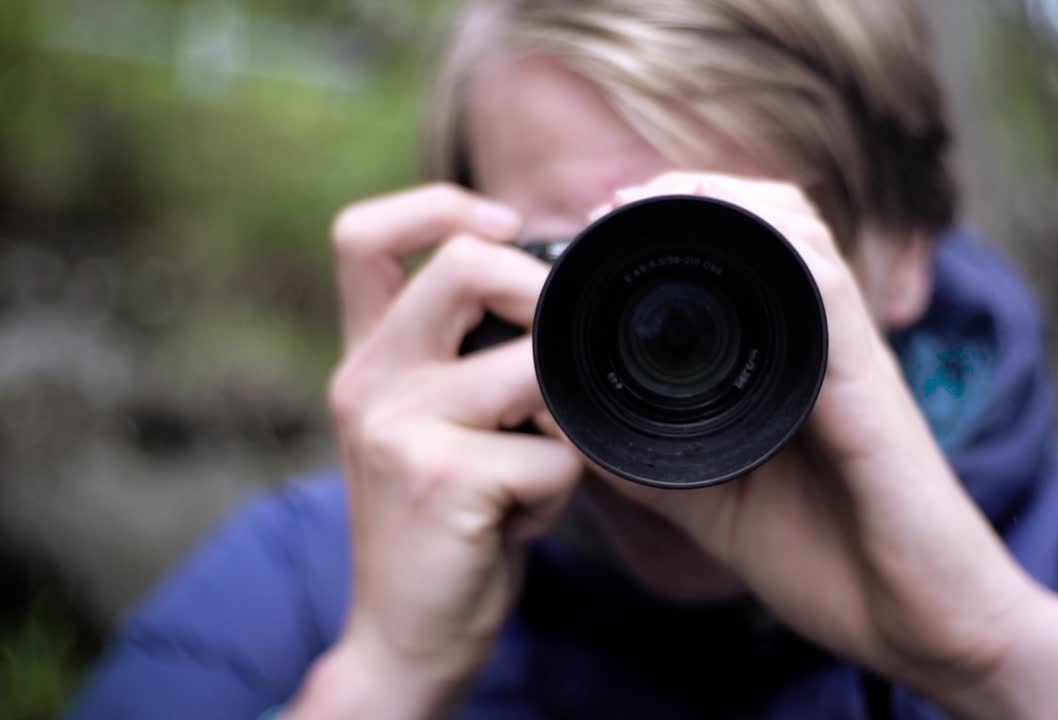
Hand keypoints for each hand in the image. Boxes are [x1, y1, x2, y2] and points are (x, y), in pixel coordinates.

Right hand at [291, 185, 582, 719]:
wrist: (406, 632)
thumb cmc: (441, 521)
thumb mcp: (428, 425)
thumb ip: (463, 358)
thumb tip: (556, 297)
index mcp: (366, 357)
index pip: (361, 234)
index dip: (437, 203)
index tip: (503, 222)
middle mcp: (367, 380)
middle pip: (462, 264)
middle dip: (539, 290)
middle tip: (558, 343)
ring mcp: (398, 428)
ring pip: (535, 369)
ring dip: (562, 423)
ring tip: (536, 466)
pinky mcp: (440, 480)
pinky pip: (553, 457)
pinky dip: (560, 492)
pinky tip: (522, 520)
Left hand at [590, 173, 1057, 717]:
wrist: (922, 626)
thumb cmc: (834, 565)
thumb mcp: (718, 503)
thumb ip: (656, 463)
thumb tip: (575, 427)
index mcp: (790, 369)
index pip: (748, 259)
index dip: (680, 223)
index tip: (605, 225)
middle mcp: (825, 346)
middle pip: (776, 221)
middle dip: (694, 194)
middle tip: (617, 203)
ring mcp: (851, 356)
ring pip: (800, 234)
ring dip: (727, 202)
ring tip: (650, 203)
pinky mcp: (870, 382)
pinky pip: (827, 288)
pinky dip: (776, 247)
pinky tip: (721, 230)